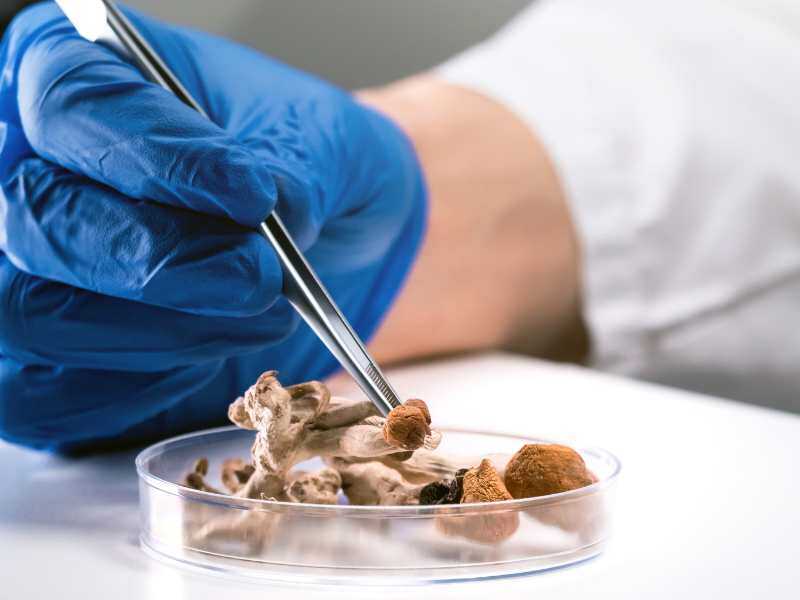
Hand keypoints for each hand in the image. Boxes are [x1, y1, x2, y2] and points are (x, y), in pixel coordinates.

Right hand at [0, 4, 425, 450]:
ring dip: (164, 332)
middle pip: (37, 220)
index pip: (78, 105)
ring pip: (35, 317)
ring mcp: (33, 272)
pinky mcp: (48, 362)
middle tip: (258, 276)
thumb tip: (269, 212)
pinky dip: (146, 386)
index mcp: (86, 79)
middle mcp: (37, 171)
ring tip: (263, 313)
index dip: (154, 156)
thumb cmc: (311, 167)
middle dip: (156, 261)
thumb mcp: (323, 144)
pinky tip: (218, 352)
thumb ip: (290, 170)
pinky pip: (53, 397)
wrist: (328, 239)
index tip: (251, 194)